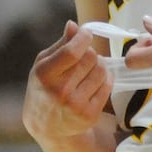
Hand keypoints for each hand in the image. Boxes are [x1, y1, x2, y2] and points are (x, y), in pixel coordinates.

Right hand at [22, 21, 112, 140]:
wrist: (47, 126)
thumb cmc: (45, 88)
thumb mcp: (44, 64)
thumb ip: (60, 44)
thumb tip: (74, 25)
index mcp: (45, 75)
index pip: (72, 51)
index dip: (83, 38)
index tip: (85, 34)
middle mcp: (60, 91)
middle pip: (90, 58)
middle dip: (90, 51)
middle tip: (85, 55)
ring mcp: (76, 105)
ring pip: (101, 70)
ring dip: (99, 64)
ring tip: (90, 68)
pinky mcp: (90, 115)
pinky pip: (107, 86)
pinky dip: (105, 78)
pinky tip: (95, 80)